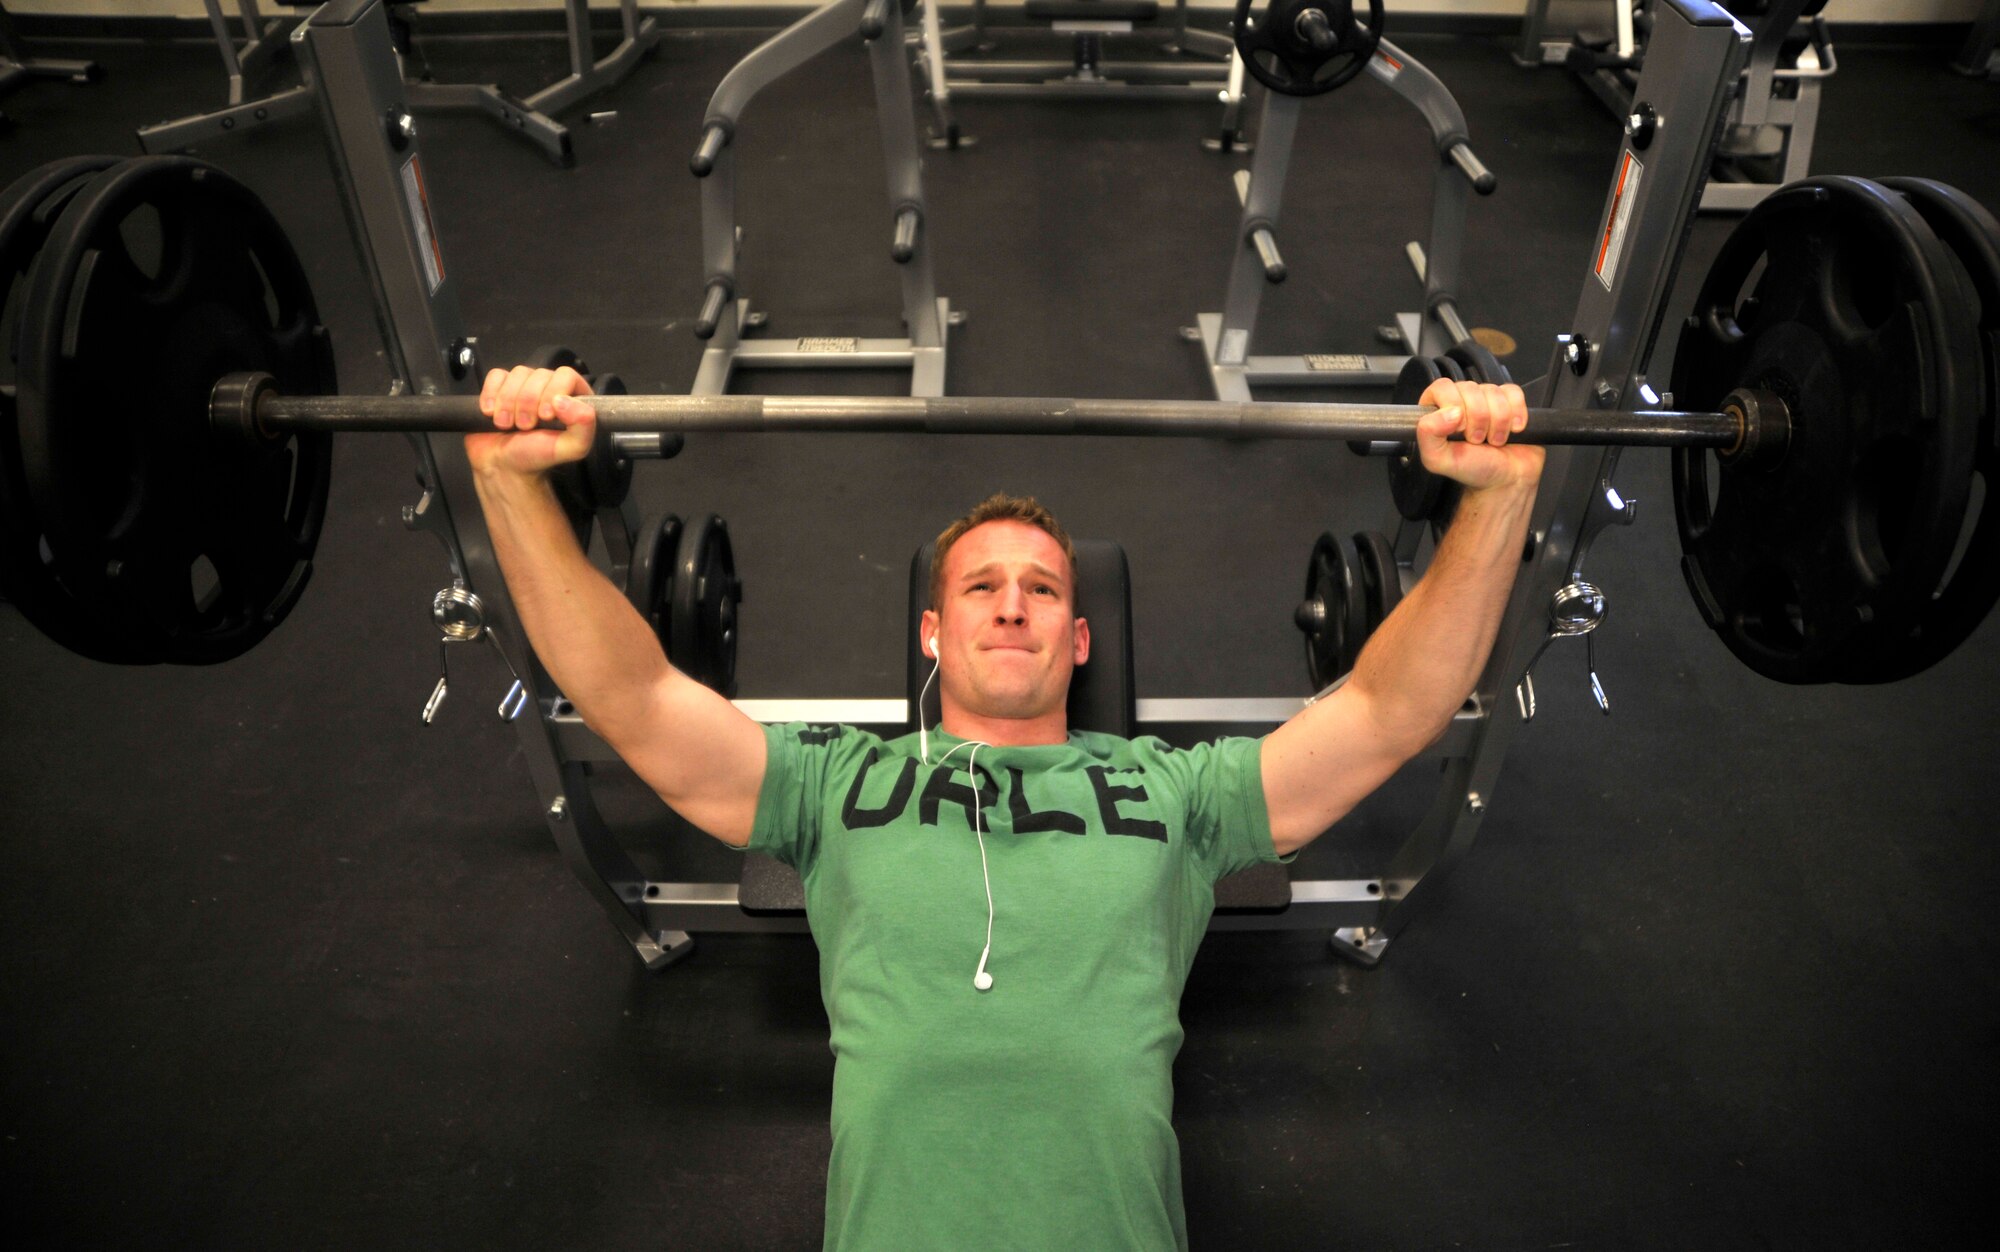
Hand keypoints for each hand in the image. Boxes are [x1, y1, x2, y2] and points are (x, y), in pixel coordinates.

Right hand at [465, 365, 596, 477]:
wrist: (503, 466)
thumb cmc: (537, 457)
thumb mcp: (571, 449)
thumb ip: (583, 426)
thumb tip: (564, 400)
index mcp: (573, 398)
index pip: (566, 375)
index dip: (553, 392)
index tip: (544, 416)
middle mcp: (550, 388)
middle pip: (540, 374)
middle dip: (528, 402)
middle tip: (525, 426)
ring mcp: (524, 386)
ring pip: (517, 373)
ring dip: (509, 402)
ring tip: (507, 424)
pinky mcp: (500, 387)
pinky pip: (496, 375)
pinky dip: (491, 394)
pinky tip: (491, 413)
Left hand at [1415, 378, 1542, 491]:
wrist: (1505, 481)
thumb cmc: (1472, 470)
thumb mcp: (1438, 460)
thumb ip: (1427, 435)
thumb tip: (1448, 412)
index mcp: (1438, 410)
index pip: (1442, 387)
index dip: (1454, 406)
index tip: (1460, 430)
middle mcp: (1462, 401)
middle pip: (1471, 389)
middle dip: (1478, 419)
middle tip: (1477, 440)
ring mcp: (1487, 400)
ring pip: (1494, 392)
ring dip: (1498, 422)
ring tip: (1493, 440)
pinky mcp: (1511, 401)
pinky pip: (1514, 393)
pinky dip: (1516, 414)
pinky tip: (1512, 430)